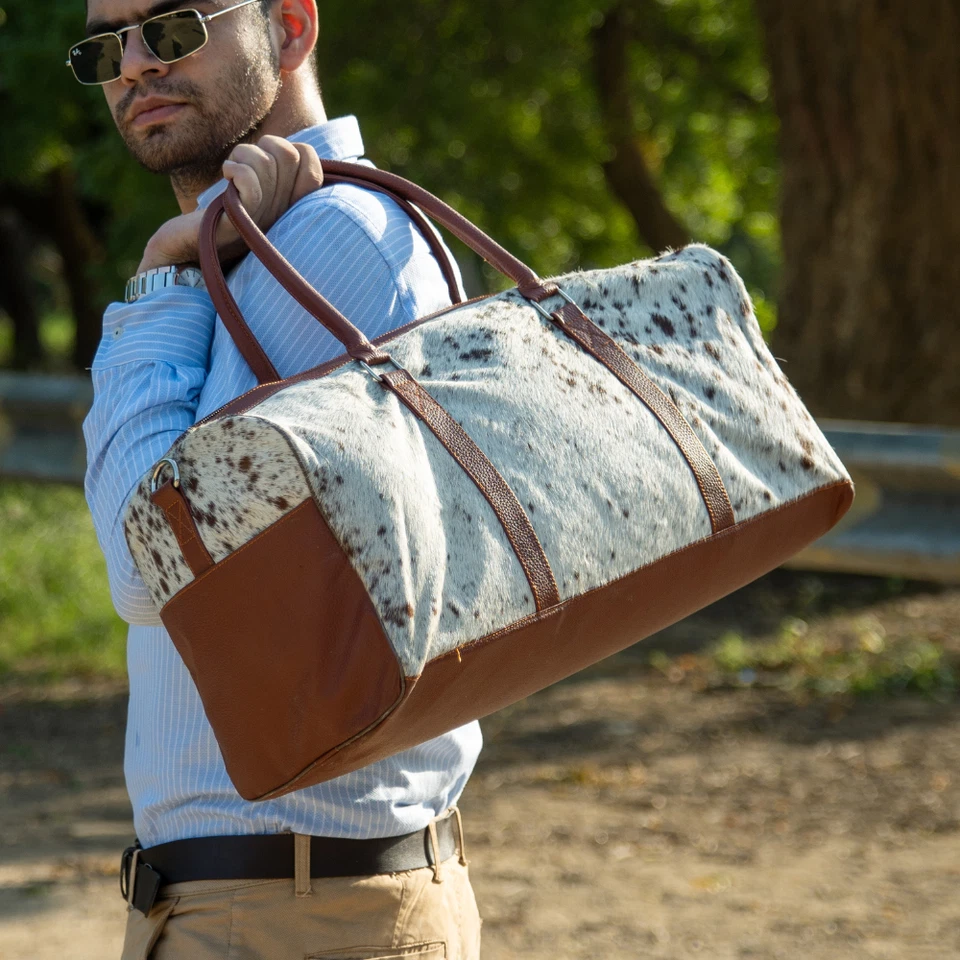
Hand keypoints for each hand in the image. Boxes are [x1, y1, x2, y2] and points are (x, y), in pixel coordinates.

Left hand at [136, 136, 323, 273]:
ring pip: (266, 162)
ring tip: (230, 174)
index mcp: (290, 204)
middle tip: (244, 164)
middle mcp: (283, 212)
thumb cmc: (218, 218)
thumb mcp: (250, 192)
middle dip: (263, 146)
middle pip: (290, 152)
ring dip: (242, 156)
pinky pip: (249, 182)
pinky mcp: (241, 222)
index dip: (292, 148)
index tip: (269, 162)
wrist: (187, 252)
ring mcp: (264, 218)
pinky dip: (235, 171)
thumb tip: (283, 143)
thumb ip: (270, 171)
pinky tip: (225, 181)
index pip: (310, 159)